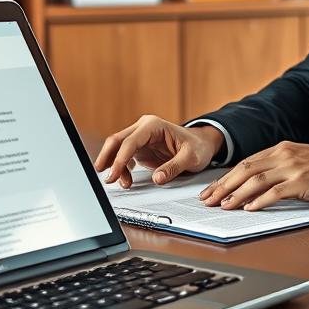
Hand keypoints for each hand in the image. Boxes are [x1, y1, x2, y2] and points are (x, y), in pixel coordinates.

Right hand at [94, 116, 223, 188]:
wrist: (202, 144)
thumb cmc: (198, 147)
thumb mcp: (191, 157)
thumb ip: (174, 167)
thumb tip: (157, 178)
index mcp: (154, 125)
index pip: (130, 141)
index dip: (120, 159)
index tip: (115, 174)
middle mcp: (144, 128)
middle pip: (117, 140)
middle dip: (108, 159)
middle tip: (106, 178)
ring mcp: (140, 138)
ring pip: (117, 149)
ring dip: (115, 166)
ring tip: (124, 183)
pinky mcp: (140, 148)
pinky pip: (124, 156)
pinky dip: (121, 168)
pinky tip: (125, 179)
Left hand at [198, 141, 308, 210]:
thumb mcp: (301, 159)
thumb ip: (281, 166)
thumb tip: (260, 182)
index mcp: (281, 149)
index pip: (246, 163)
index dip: (226, 177)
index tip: (213, 189)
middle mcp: (282, 155)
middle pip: (244, 170)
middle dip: (223, 186)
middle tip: (208, 200)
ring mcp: (291, 168)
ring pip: (255, 180)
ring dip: (235, 194)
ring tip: (223, 206)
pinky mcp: (301, 182)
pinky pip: (275, 192)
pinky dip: (259, 201)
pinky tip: (249, 208)